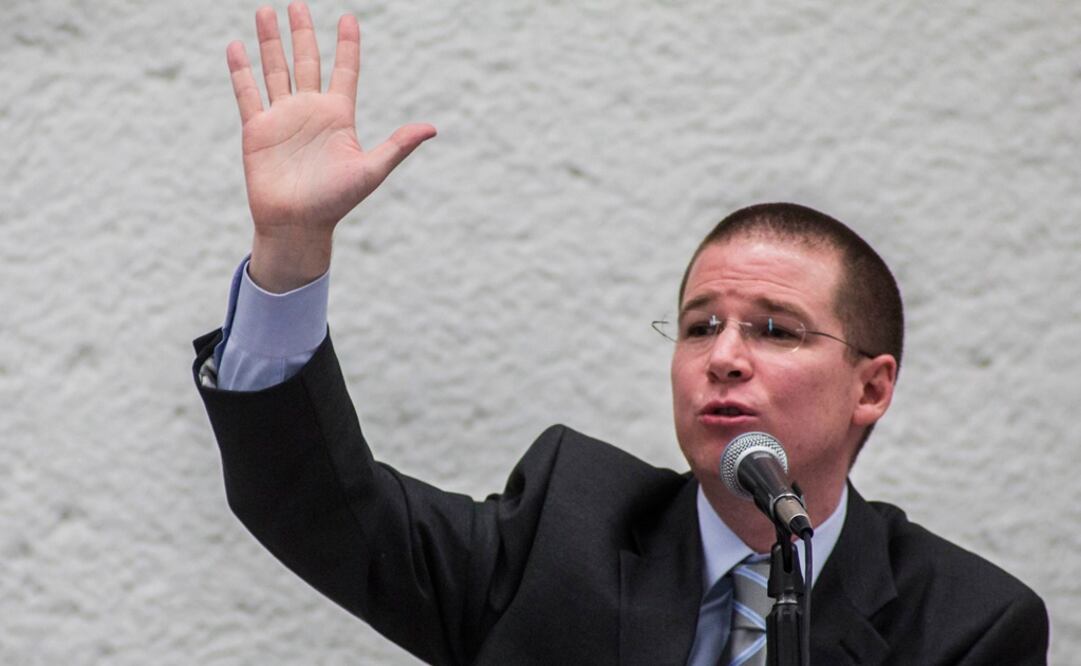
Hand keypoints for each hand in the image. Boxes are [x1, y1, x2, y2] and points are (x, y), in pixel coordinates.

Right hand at [226, 2, 435, 291]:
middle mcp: (310, 110)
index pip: (345, 71)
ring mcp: (282, 117)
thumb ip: (397, 145)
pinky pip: (248, 93)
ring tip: (265, 11)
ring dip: (270, 41)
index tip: (349, 18)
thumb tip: (432, 128)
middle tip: (296, 2)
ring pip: (275, 69)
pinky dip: (241, 70)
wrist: (298, 225)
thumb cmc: (336, 202)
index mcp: (339, 116)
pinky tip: (236, 46)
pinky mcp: (257, 129)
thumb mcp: (371, 170)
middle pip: (306, 61)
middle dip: (301, 31)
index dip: (348, 45)